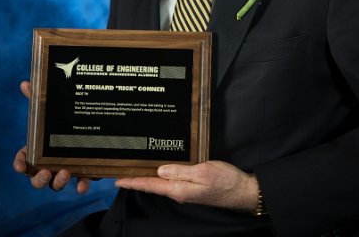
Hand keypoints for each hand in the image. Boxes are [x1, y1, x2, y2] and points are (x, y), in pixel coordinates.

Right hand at [13, 80, 90, 193]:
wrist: (89, 125)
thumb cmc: (62, 119)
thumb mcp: (52, 108)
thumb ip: (39, 98)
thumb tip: (26, 83)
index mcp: (39, 150)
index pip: (24, 160)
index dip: (20, 164)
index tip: (21, 165)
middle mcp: (49, 164)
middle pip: (38, 179)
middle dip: (40, 179)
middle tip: (46, 172)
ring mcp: (65, 170)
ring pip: (56, 184)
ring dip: (58, 183)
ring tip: (65, 173)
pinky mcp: (83, 172)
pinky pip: (80, 183)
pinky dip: (80, 186)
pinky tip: (82, 185)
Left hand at [115, 160, 258, 210]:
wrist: (242, 191)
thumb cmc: (225, 180)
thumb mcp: (203, 172)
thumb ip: (180, 171)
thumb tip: (159, 170)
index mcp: (179, 189)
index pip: (150, 185)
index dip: (133, 182)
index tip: (116, 180)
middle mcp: (179, 191)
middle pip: (153, 185)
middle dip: (136, 178)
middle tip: (121, 170)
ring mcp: (186, 190)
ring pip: (161, 182)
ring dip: (147, 176)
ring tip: (134, 168)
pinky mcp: (192, 186)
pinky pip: (171, 180)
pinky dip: (160, 174)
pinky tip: (158, 168)